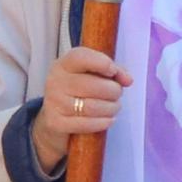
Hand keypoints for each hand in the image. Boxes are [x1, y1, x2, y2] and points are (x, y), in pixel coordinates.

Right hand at [31, 44, 128, 172]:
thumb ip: (113, 71)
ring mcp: (55, 103)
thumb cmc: (78, 91)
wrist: (54, 117)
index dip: (101, 63)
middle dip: (113, 91)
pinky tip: (108, 119)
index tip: (113, 71)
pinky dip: (103, 123)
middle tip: (117, 94)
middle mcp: (56, 81)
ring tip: (114, 107)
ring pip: (92, 107)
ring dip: (111, 108)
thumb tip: (127, 79)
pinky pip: (86, 124)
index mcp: (64, 64)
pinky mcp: (57, 123)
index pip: (80, 57)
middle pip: (93, 85)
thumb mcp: (92, 74)